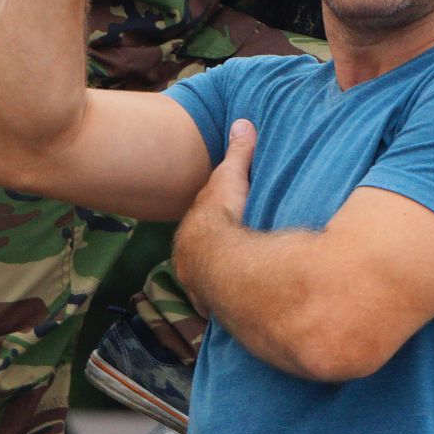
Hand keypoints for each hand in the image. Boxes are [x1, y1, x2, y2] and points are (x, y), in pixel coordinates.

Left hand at [174, 118, 255, 315]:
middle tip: (228, 265)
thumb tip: (244, 122)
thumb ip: (239, 153)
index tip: (220, 235)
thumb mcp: (231, 177)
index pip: (200, 232)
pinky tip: (236, 311)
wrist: (217, 255)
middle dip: (211, 264)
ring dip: (217, 287)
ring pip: (205, 286)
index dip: (210, 232)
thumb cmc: (222, 213)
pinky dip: (225, 306)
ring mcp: (198, 285)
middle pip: (199, 261)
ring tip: (235, 290)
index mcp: (192, 231)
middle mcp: (189, 260)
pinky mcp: (212, 303)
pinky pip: (217, 305)